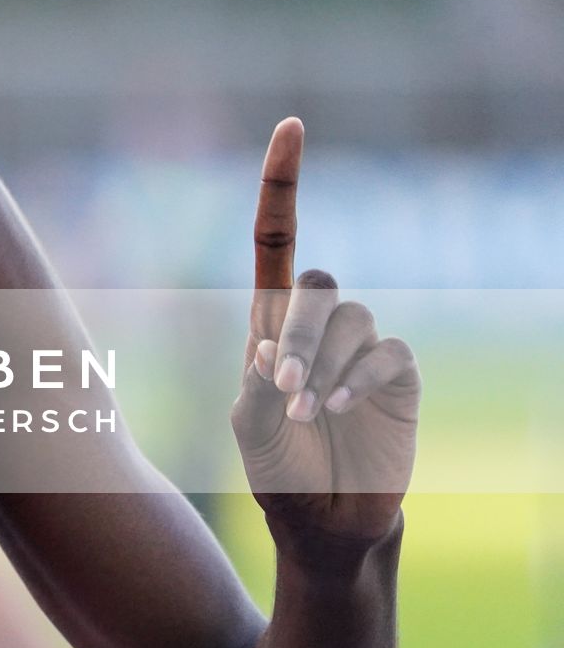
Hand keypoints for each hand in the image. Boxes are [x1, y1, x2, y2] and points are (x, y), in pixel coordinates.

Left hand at [231, 118, 419, 550]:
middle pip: (312, 282)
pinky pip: (387, 352)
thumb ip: (257, 386)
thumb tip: (277, 351)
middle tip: (286, 386)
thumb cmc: (277, 470)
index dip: (284, 181)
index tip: (292, 125)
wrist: (323, 522)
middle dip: (297, 331)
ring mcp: (362, 346)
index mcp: (269, 321)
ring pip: (349, 318)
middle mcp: (317, 323)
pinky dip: (359, 379)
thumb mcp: (248, 427)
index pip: (277, 236)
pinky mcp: (398, 375)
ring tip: (309, 414)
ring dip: (325, 364)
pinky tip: (341, 411)